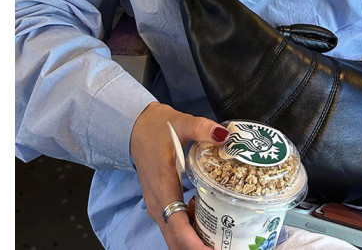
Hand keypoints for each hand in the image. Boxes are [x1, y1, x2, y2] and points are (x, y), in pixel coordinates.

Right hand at [130, 101, 228, 248]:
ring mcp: (157, 206)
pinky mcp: (160, 204)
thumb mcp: (181, 123)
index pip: (177, 228)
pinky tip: (206, 216)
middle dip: (200, 246)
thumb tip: (224, 135)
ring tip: (221, 236)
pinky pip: (174, 227)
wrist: (135, 127)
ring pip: (175, 236)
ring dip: (195, 240)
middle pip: (177, 240)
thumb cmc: (157, 127)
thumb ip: (201, 128)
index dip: (195, 244)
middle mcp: (158, 205)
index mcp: (162, 189)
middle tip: (226, 243)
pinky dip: (190, 231)